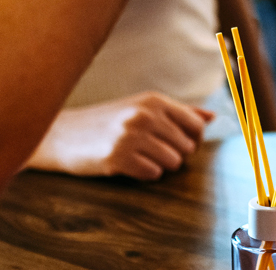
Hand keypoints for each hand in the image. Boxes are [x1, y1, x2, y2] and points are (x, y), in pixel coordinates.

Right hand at [28, 92, 214, 178]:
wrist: (63, 134)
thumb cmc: (108, 121)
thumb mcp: (141, 107)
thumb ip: (178, 111)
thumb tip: (212, 117)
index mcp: (153, 100)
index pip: (196, 124)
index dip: (193, 139)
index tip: (178, 143)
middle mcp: (145, 115)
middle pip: (187, 146)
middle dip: (174, 153)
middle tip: (152, 151)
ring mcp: (131, 136)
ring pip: (172, 163)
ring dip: (159, 165)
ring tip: (139, 156)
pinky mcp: (118, 158)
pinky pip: (152, 174)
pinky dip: (144, 173)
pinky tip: (128, 164)